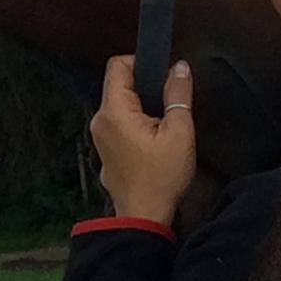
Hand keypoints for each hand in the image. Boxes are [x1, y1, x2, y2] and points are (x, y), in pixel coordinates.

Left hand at [89, 56, 196, 225]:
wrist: (143, 218)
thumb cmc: (162, 177)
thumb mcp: (180, 132)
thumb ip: (178, 95)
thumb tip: (179, 67)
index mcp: (114, 111)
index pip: (117, 65)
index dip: (141, 62)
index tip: (163, 76)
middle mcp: (100, 121)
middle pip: (119, 85)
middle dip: (145, 87)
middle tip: (170, 105)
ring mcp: (100, 137)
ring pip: (121, 106)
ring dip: (142, 108)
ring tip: (164, 127)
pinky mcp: (105, 151)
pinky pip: (119, 125)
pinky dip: (136, 125)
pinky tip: (153, 143)